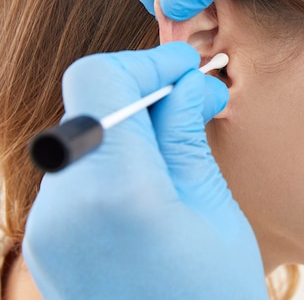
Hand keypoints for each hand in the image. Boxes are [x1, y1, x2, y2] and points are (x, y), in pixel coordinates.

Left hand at [23, 43, 267, 299]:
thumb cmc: (216, 298)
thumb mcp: (216, 212)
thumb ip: (188, 138)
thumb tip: (188, 85)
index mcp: (117, 193)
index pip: (100, 82)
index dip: (147, 63)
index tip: (186, 68)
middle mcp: (65, 206)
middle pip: (89, 106)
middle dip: (143, 92)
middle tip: (194, 102)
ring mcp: (49, 228)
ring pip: (83, 138)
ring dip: (131, 125)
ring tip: (181, 142)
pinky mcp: (50, 243)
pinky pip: (78, 174)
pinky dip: (115, 158)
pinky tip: (156, 175)